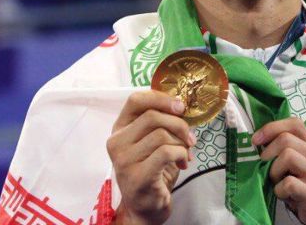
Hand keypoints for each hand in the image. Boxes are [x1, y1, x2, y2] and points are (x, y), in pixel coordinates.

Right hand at [107, 91, 195, 224]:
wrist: (145, 206)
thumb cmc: (152, 169)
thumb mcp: (151, 141)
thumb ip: (159, 121)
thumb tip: (181, 104)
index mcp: (119, 128)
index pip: (135, 100)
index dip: (161, 98)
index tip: (180, 107)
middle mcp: (116, 142)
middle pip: (153, 116)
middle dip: (179, 124)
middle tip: (189, 137)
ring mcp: (124, 160)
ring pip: (161, 134)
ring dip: (182, 143)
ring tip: (185, 153)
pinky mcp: (137, 176)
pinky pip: (167, 153)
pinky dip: (181, 155)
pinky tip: (183, 164)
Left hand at [253, 116, 305, 224]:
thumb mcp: (301, 163)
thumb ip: (287, 149)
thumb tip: (258, 140)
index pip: (295, 124)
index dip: (272, 128)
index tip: (256, 140)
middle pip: (286, 140)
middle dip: (268, 153)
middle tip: (266, 167)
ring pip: (288, 157)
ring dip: (274, 171)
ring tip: (277, 182)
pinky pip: (288, 184)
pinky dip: (279, 190)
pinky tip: (284, 194)